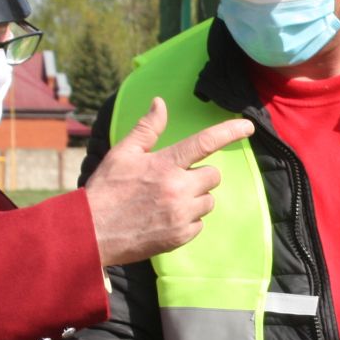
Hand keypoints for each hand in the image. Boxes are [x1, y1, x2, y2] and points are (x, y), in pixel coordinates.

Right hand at [83, 97, 253, 266]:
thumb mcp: (122, 153)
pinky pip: (200, 224)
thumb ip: (147, 129)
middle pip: (213, 176)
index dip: (229, 132)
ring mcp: (181, 215)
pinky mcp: (180, 237)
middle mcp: (177, 189)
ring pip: (208, 201)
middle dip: (199, 176)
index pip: (204, 142)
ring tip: (166, 202)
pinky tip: (165, 219)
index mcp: (164, 164)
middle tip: (173, 181)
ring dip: (195, 199)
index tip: (248, 127)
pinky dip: (188, 221)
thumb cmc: (106, 189)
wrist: (91, 232)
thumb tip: (160, 102)